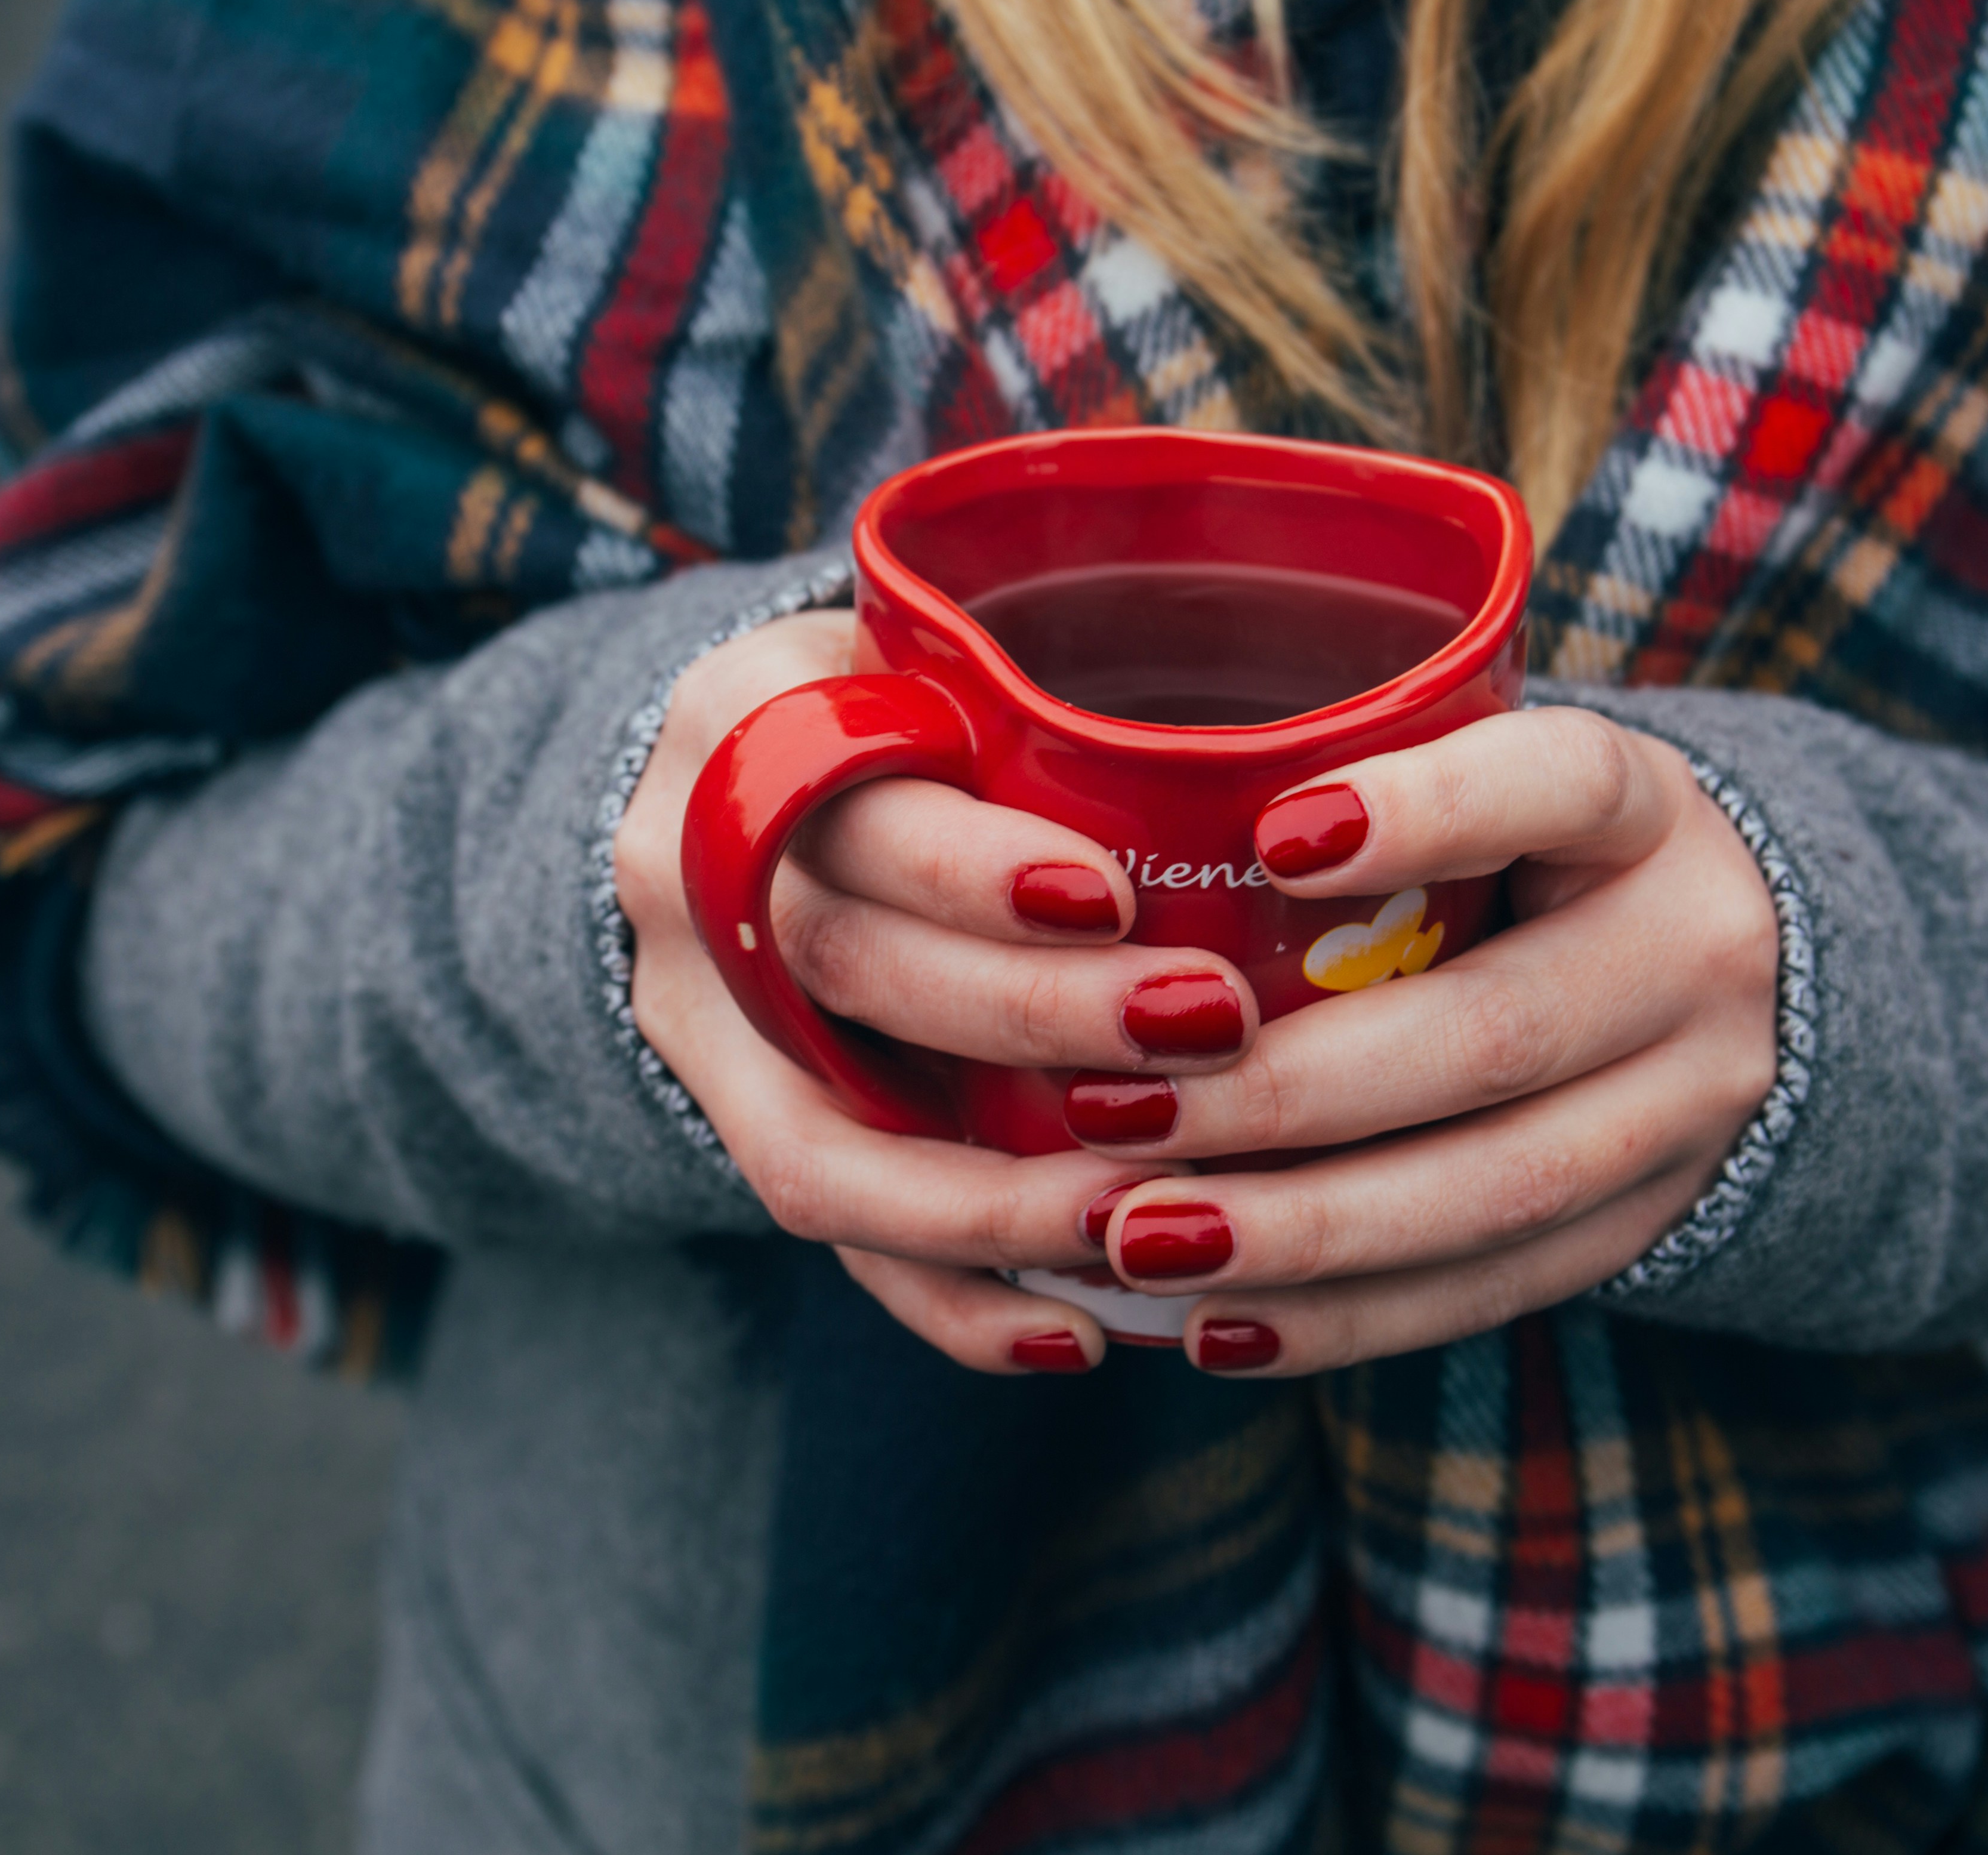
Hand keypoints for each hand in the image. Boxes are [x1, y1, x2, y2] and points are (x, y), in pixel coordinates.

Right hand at [612, 611, 1236, 1373]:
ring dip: (997, 1202)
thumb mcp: (938, 655)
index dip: (972, 868)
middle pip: (848, 968)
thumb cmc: (904, 707)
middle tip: (1205, 1030)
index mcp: (746, 720)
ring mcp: (689, 1014)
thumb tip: (1301, 775)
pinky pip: (830, 1238)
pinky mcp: (725, 1121)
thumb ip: (1047, 699)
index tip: (1115, 895)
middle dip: (1032, 1019)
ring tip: (1154, 1221)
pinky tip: (1082, 1333)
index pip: (848, 802)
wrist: (732, 784)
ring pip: (822, 1145)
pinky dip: (953, 1299)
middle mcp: (686, 870)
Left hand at [1078, 707, 1780, 1375]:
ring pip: (1495, 1189)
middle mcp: (1692, 955)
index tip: (1271, 838)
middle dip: (1288, 1091)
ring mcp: (1689, 1107)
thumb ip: (1368, 781)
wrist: (1740, 974)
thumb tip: (1120, 815)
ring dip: (1301, 1228)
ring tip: (1139, 1238)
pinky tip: (1217, 1323)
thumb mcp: (1495, 782)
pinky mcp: (1647, 1224)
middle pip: (1495, 1034)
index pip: (1560, 786)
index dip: (1429, 812)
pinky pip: (1492, 1287)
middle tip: (1113, 1111)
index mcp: (1645, 812)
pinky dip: (1346, 1316)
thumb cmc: (1535, 850)